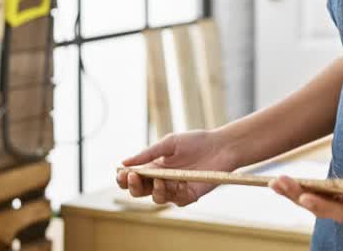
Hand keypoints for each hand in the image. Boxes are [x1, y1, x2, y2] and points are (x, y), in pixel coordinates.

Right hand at [116, 130, 235, 206]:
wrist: (221, 146)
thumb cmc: (195, 142)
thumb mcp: (169, 143)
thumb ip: (148, 154)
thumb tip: (123, 162)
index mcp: (154, 167)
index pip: (133, 178)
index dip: (124, 178)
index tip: (121, 173)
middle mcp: (161, 181)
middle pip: (140, 191)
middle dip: (133, 186)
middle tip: (133, 177)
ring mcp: (175, 189)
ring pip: (156, 199)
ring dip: (153, 190)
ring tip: (158, 178)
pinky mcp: (189, 196)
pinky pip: (175, 200)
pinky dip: (172, 193)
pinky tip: (174, 182)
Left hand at [271, 145, 342, 222]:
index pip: (341, 211)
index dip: (322, 205)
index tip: (304, 197)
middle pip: (322, 208)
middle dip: (299, 197)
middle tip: (277, 183)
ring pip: (317, 203)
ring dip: (296, 194)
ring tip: (275, 183)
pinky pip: (319, 195)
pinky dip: (303, 189)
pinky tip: (288, 182)